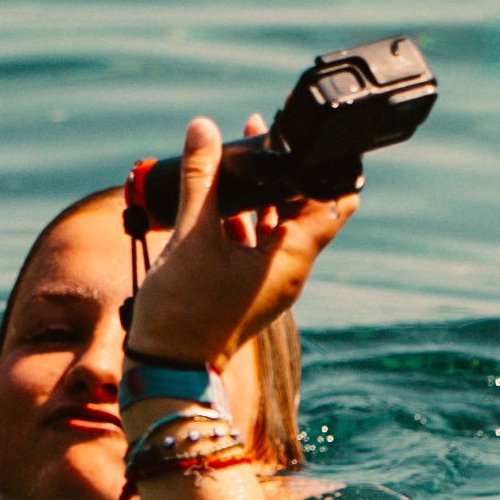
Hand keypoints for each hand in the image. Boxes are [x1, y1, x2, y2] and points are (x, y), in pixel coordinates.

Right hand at [125, 114, 358, 370]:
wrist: (167, 370)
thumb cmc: (185, 312)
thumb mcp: (191, 236)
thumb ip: (201, 178)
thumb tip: (203, 128)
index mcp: (292, 259)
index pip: (332, 204)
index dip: (327, 167)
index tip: (310, 138)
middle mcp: (288, 270)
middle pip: (302, 208)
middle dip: (286, 170)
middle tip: (262, 133)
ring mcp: (266, 280)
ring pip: (274, 224)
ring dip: (260, 190)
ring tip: (237, 151)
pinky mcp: (243, 286)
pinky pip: (252, 242)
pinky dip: (240, 216)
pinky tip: (217, 194)